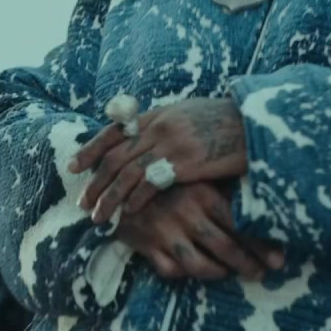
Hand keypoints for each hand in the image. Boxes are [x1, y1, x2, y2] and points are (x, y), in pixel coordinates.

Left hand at [70, 97, 247, 223]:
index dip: (91, 149)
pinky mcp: (186, 163)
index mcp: (159, 114)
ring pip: (127, 173)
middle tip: (83, 203)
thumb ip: (166, 125)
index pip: (114, 131)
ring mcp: (171, 144)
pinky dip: (135, 199)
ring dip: (109, 198)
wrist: (257, 125)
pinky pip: (151, 183)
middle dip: (95, 182)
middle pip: (115, 156)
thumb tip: (147, 137)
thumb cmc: (228, 124)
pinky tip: (129, 213)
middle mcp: (160, 126)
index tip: (73, 166)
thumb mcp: (191, 115)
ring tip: (98, 217)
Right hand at [115, 181, 282, 280]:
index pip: (240, 224)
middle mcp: (186, 214)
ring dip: (220, 274)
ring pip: (200, 266)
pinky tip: (196, 271)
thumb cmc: (164, 173)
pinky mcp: (146, 246)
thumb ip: (221, 187)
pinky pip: (171, 271)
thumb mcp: (194, 173)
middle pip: (226, 249)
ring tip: (231, 274)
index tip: (280, 259)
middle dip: (249, 265)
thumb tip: (263, 202)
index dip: (263, 245)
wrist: (115, 176)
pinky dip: (186, 275)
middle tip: (263, 274)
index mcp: (203, 193)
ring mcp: (165, 233)